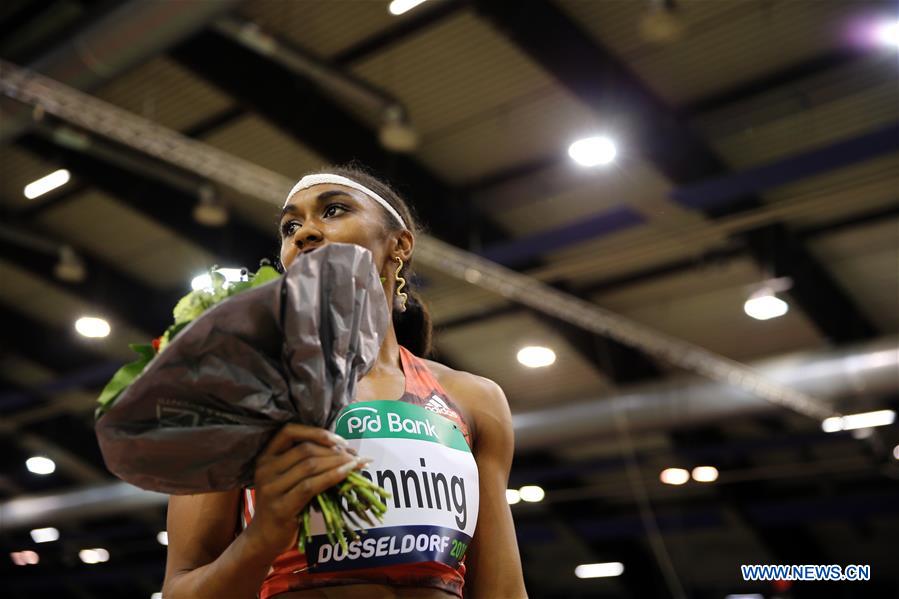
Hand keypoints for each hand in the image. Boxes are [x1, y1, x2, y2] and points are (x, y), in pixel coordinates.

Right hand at [246, 424, 365, 556]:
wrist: (264, 538)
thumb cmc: (283, 504)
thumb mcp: (288, 479)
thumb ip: (305, 462)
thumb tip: (344, 449)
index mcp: (266, 457)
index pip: (289, 431)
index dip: (316, 432)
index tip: (339, 440)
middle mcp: (265, 469)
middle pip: (306, 450)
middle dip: (335, 450)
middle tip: (355, 455)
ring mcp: (271, 488)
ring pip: (311, 465)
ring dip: (338, 462)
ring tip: (357, 464)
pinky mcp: (281, 507)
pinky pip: (312, 485)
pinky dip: (333, 476)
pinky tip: (348, 473)